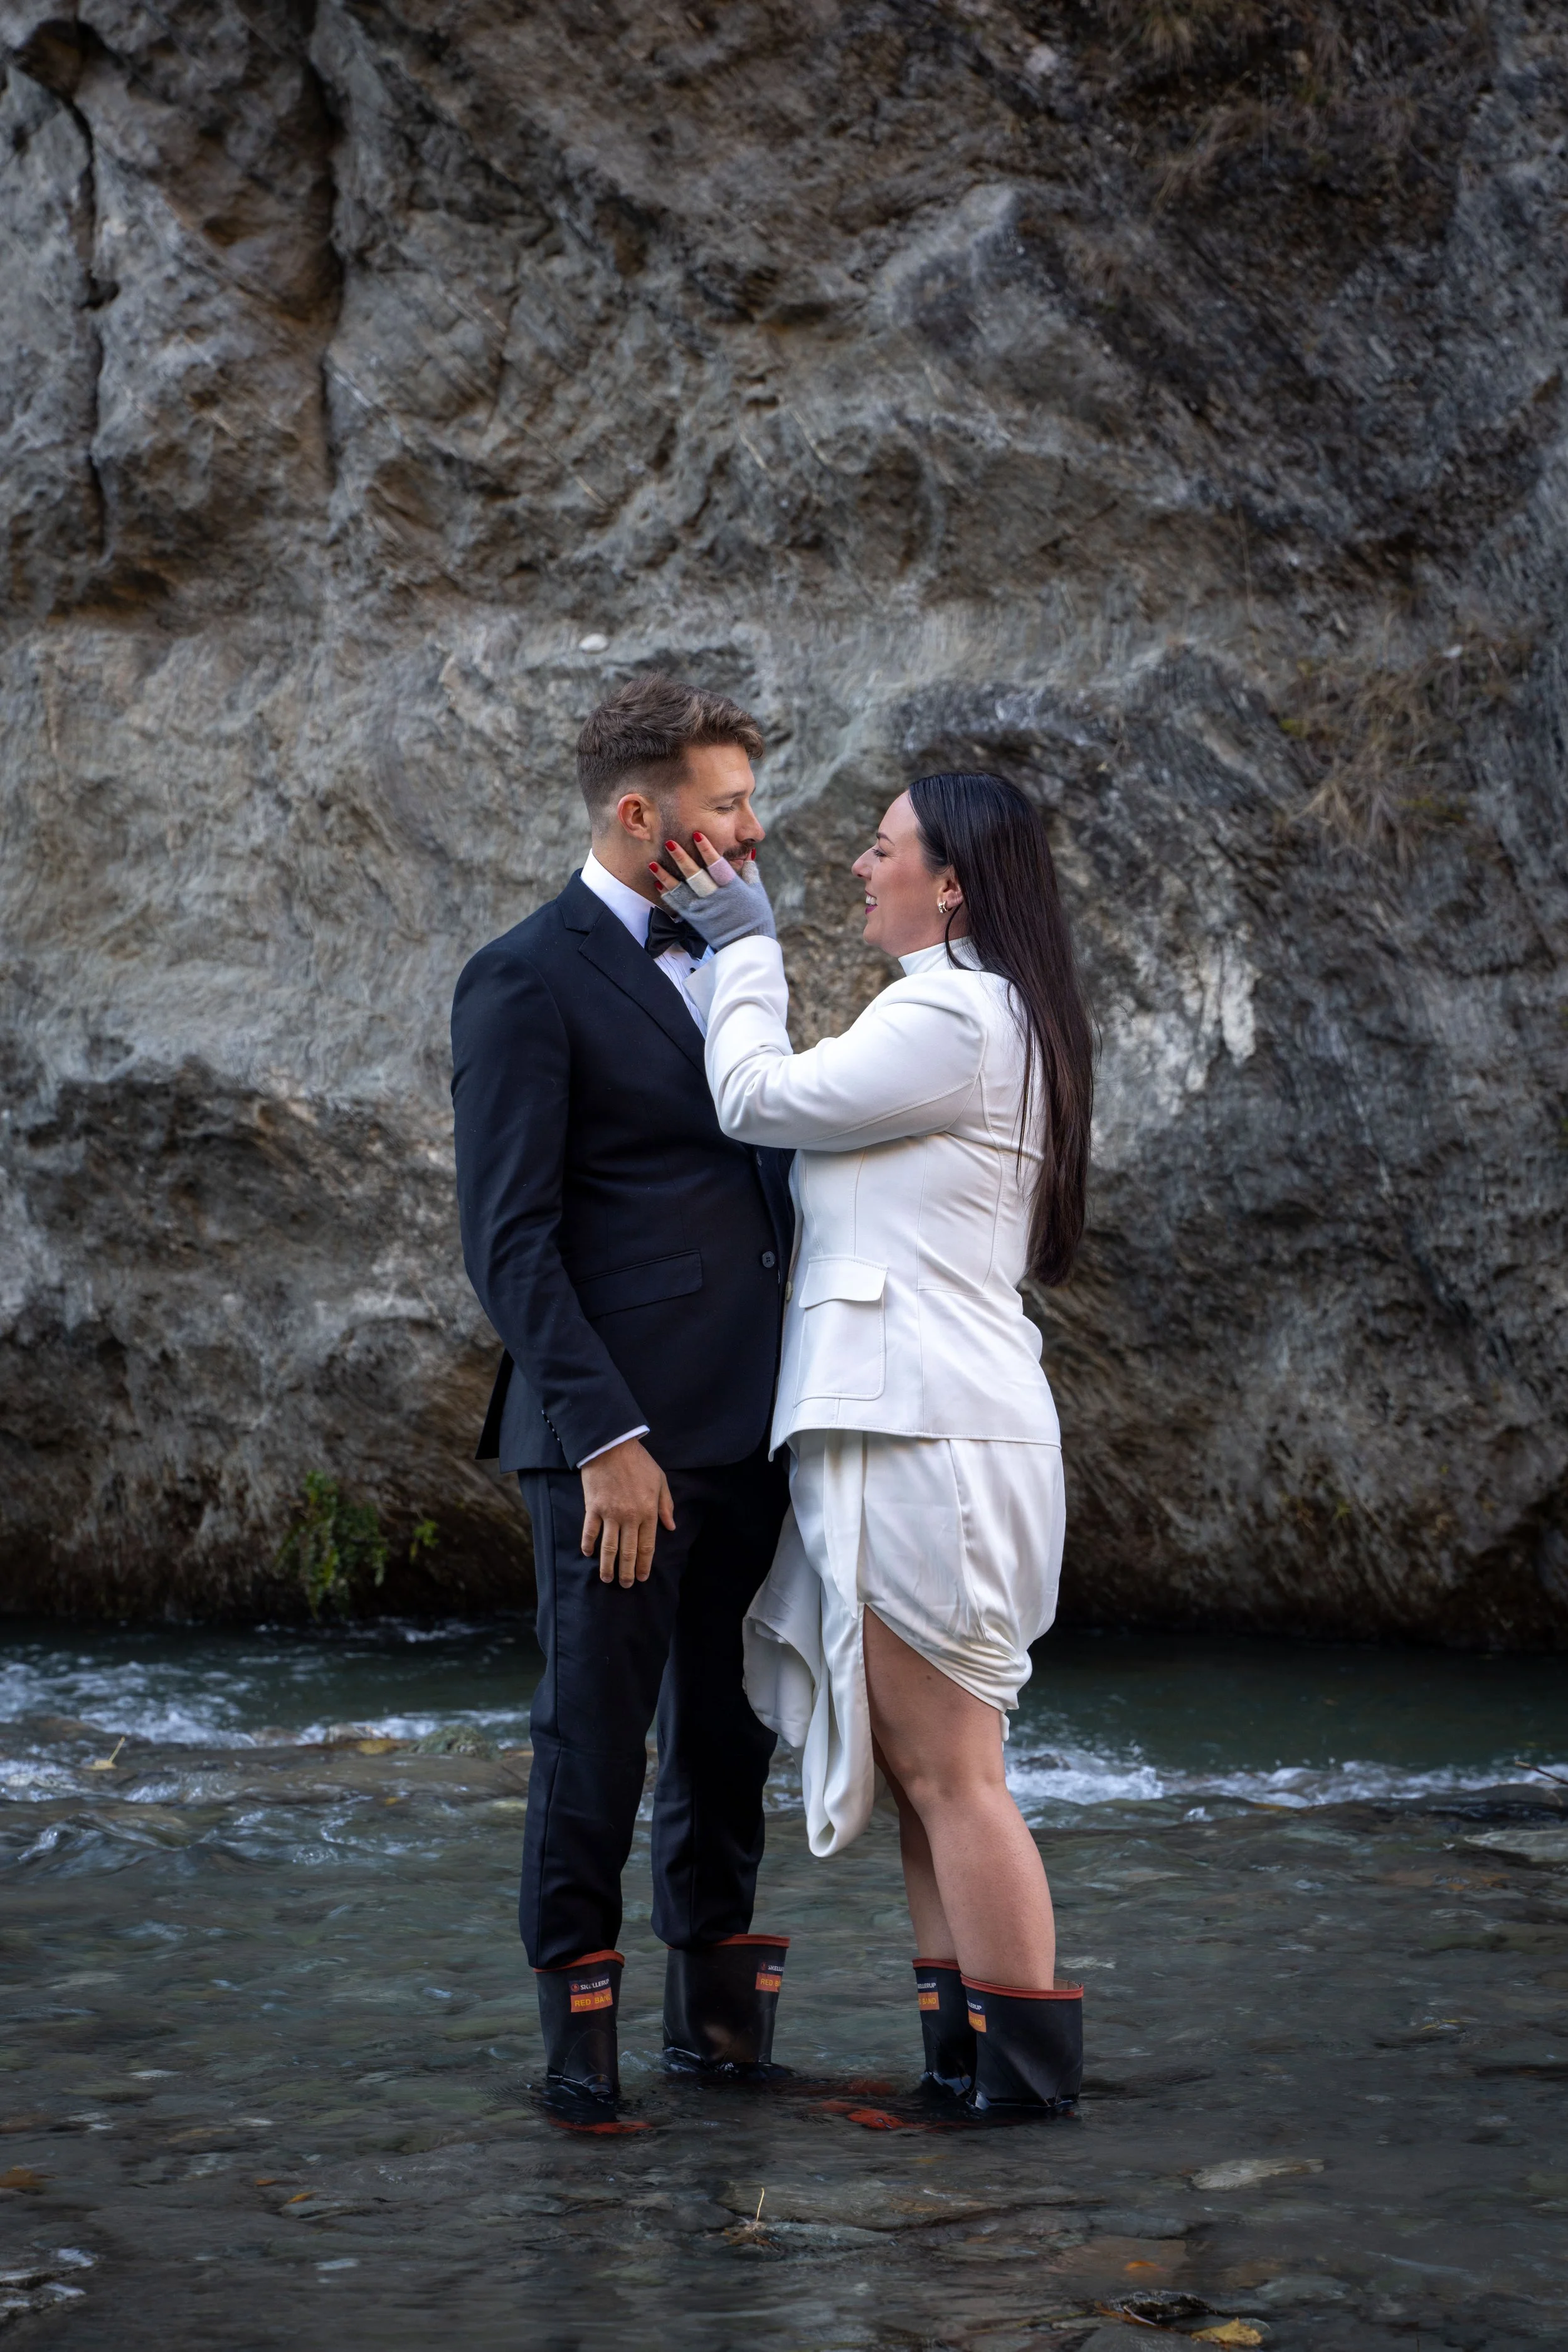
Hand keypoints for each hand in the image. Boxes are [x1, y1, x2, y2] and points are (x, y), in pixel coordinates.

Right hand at [580, 1436, 675, 1587]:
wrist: (612, 1446)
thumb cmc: (639, 1462)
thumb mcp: (660, 1481)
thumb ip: (666, 1505)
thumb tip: (671, 1527)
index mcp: (648, 1512)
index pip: (647, 1546)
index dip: (644, 1564)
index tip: (643, 1577)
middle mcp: (630, 1517)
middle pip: (628, 1551)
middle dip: (627, 1572)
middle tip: (625, 1585)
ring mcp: (610, 1513)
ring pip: (609, 1547)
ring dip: (607, 1566)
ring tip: (607, 1579)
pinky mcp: (593, 1508)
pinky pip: (590, 1531)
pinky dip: (588, 1544)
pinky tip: (588, 1554)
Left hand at [648, 833, 777, 947]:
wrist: (746, 948)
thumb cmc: (756, 920)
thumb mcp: (758, 895)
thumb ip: (751, 873)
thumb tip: (749, 855)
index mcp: (732, 889)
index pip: (717, 865)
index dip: (706, 849)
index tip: (696, 834)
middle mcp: (715, 898)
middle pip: (695, 876)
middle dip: (681, 858)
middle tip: (669, 843)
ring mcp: (703, 910)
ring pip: (680, 890)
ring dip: (665, 876)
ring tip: (653, 863)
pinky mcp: (695, 920)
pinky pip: (677, 906)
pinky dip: (667, 894)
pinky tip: (658, 883)